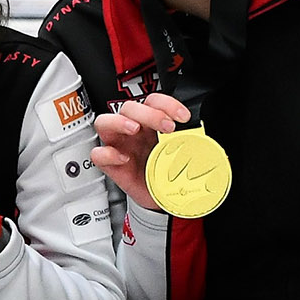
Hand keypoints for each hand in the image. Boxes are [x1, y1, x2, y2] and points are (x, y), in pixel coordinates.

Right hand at [90, 93, 190, 210]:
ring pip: (104, 122)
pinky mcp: (110, 164)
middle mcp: (132, 130)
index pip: (153, 101)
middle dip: (148, 113)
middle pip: (128, 107)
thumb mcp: (182, 154)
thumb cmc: (167, 172)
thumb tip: (201, 138)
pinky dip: (108, 154)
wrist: (160, 198)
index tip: (183, 117)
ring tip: (134, 129)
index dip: (167, 104)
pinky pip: (98, 154)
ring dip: (119, 122)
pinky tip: (123, 159)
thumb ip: (188, 142)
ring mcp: (118, 145)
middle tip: (167, 127)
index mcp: (150, 123)